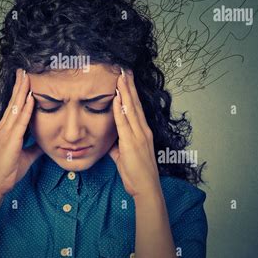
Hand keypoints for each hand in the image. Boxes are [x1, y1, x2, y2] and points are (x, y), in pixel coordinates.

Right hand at [0, 68, 42, 196]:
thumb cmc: (7, 171)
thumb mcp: (24, 156)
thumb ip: (34, 147)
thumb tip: (44, 143)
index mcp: (5, 130)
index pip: (13, 106)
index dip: (19, 93)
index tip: (25, 80)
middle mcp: (3, 128)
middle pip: (13, 102)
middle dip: (19, 85)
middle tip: (24, 70)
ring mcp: (6, 133)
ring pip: (15, 107)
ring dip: (22, 91)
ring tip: (27, 77)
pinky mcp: (10, 141)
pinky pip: (20, 122)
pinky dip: (25, 109)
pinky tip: (30, 99)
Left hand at [109, 69, 160, 197]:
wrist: (146, 188)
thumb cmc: (136, 174)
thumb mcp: (124, 156)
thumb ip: (118, 145)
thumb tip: (110, 141)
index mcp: (142, 132)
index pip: (135, 107)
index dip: (130, 92)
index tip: (126, 78)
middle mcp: (142, 130)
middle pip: (134, 103)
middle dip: (128, 85)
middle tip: (124, 69)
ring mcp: (138, 135)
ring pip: (130, 109)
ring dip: (124, 91)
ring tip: (120, 76)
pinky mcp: (132, 143)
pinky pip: (124, 122)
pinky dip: (119, 109)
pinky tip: (116, 97)